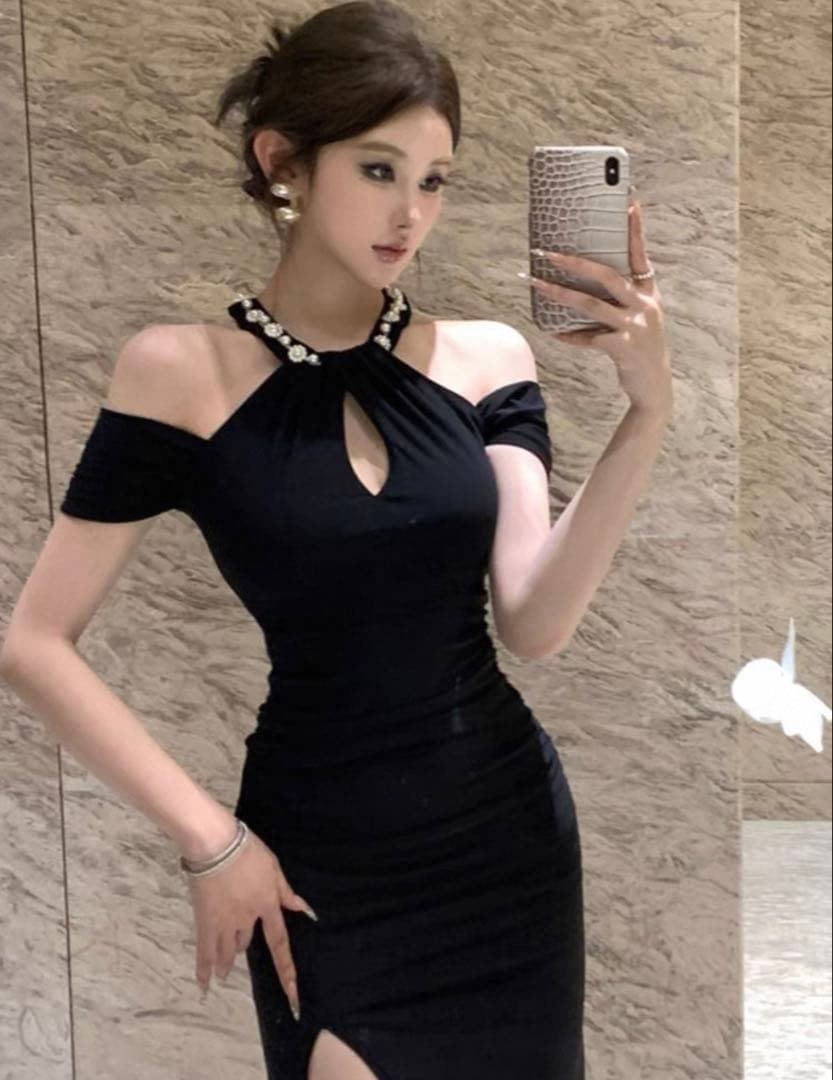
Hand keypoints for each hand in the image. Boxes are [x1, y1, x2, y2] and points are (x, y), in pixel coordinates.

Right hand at [187, 825, 316, 1019]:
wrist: (216, 845)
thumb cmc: (247, 850)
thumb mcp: (273, 866)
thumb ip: (286, 892)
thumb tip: (305, 911)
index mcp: (267, 905)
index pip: (279, 942)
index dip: (286, 968)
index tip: (292, 992)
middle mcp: (247, 920)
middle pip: (246, 940)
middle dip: (242, 943)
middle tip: (237, 946)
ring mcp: (225, 923)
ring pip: (227, 950)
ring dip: (226, 962)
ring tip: (223, 973)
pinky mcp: (205, 921)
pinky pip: (204, 952)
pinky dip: (204, 970)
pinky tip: (204, 985)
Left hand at [528, 191, 672, 415]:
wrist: (655, 387)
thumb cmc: (641, 349)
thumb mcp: (641, 318)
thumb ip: (624, 300)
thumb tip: (587, 282)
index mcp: (649, 293)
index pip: (641, 254)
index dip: (635, 229)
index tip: (629, 202)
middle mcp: (644, 306)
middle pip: (607, 275)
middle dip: (575, 262)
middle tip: (548, 252)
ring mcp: (634, 327)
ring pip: (590, 304)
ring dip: (559, 293)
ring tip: (537, 284)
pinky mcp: (622, 348)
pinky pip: (588, 338)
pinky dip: (569, 336)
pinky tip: (553, 333)